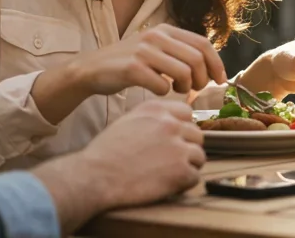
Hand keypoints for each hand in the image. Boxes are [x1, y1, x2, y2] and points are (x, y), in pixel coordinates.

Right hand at [33, 24, 227, 125]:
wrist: (90, 70)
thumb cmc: (128, 64)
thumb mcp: (154, 49)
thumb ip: (178, 53)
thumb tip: (210, 68)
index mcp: (165, 30)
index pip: (203, 43)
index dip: (216, 63)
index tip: (220, 80)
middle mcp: (155, 36)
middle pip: (197, 59)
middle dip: (202, 79)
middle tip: (195, 89)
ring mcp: (143, 51)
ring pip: (184, 72)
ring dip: (186, 87)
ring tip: (177, 90)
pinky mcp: (132, 68)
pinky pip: (162, 85)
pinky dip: (165, 93)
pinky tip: (158, 92)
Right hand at [36, 99, 205, 229]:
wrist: (96, 176)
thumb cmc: (106, 152)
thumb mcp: (128, 121)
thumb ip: (153, 118)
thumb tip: (172, 123)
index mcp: (157, 110)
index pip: (187, 113)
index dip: (181, 129)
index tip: (172, 140)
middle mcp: (171, 124)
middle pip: (196, 135)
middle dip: (185, 148)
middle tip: (168, 162)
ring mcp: (178, 147)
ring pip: (198, 155)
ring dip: (187, 166)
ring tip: (167, 174)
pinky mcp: (181, 171)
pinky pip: (194, 176)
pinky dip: (183, 184)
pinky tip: (166, 185)